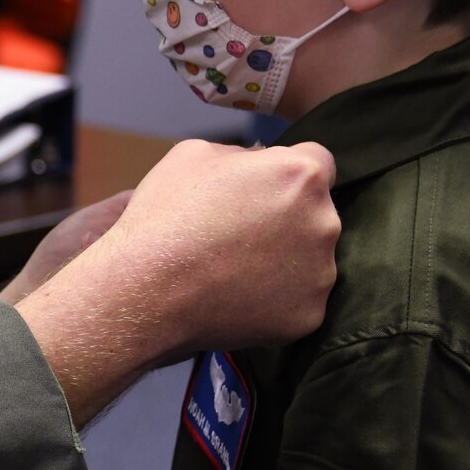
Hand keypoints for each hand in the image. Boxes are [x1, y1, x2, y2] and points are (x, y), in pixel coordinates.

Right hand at [13, 140, 338, 420]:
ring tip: (232, 268)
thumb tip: (259, 162)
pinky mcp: (308, 315)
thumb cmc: (165, 216)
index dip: (286, 174)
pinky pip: (297, 301)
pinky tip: (235, 296)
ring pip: (309, 259)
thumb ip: (242, 154)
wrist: (146, 290)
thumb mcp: (194, 154)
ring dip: (283, 260)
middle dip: (287, 218)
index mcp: (301, 175)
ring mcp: (320, 274)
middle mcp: (324, 222)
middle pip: (316, 212)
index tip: (260, 191)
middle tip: (238, 234)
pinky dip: (274, 300)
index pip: (317, 162)